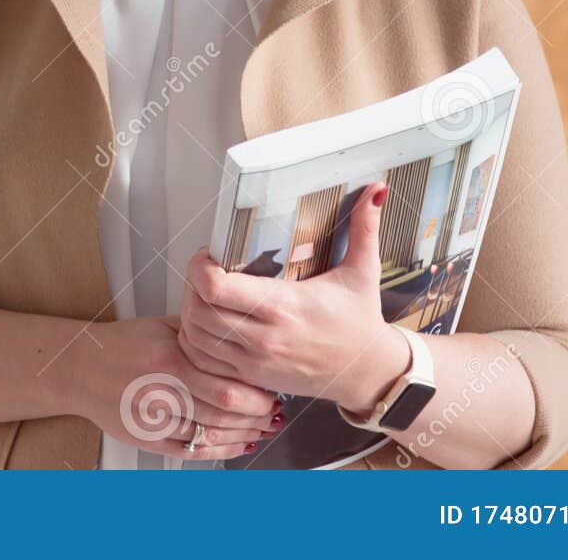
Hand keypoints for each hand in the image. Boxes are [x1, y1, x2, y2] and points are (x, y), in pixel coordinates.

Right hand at [69, 314, 285, 460]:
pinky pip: (192, 451)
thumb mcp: (162, 327)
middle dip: (257, 415)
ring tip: (264, 429)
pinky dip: (221, 450)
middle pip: (224, 411)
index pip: (226, 382)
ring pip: (211, 434)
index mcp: (170, 360)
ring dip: (245, 434)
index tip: (273, 389)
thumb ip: (200, 332)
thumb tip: (239, 332)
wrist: (79, 368)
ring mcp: (155, 419)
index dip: (256, 392)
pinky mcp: (149, 439)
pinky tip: (239, 445)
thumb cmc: (120, 346)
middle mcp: (162, 391)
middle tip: (274, 412)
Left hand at [177, 180, 409, 411]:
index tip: (210, 254)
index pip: (215, 287)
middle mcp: (264, 337)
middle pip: (196, 309)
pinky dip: (197, 342)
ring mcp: (255, 361)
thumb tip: (377, 189)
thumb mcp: (363, 272)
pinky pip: (204, 363)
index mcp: (283, 306)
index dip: (199, 266)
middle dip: (191, 285)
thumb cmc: (360, 322)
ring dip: (190, 312)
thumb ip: (365, 228)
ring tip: (205, 296)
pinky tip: (208, 325)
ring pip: (195, 337)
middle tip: (204, 272)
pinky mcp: (252, 378)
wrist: (368, 373)